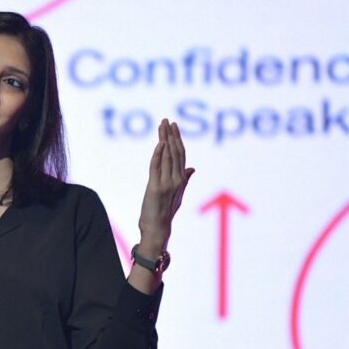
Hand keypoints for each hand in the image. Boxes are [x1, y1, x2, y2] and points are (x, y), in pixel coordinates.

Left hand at [138, 119, 193, 251]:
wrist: (158, 228)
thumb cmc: (165, 212)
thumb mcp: (177, 194)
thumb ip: (184, 179)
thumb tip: (192, 168)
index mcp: (181, 179)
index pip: (181, 155)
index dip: (177, 139)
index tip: (174, 126)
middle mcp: (177, 180)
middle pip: (175, 152)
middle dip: (171, 135)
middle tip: (167, 120)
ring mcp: (167, 184)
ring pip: (167, 157)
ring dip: (164, 139)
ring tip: (162, 126)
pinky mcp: (156, 188)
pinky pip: (157, 168)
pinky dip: (158, 155)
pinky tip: (159, 144)